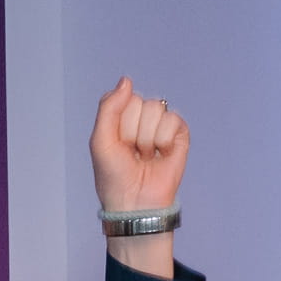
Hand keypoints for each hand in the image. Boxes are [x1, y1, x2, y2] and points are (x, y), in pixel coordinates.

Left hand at [89, 76, 187, 212]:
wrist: (135, 201)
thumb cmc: (113, 175)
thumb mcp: (100, 141)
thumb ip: (109, 108)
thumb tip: (126, 80)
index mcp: (121, 119)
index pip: (125, 99)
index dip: (119, 123)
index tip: (117, 144)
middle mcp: (141, 119)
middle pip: (142, 103)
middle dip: (132, 131)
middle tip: (131, 152)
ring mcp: (161, 126)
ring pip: (157, 110)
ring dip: (147, 138)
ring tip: (145, 155)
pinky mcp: (179, 135)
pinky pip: (173, 121)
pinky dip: (163, 141)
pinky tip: (161, 154)